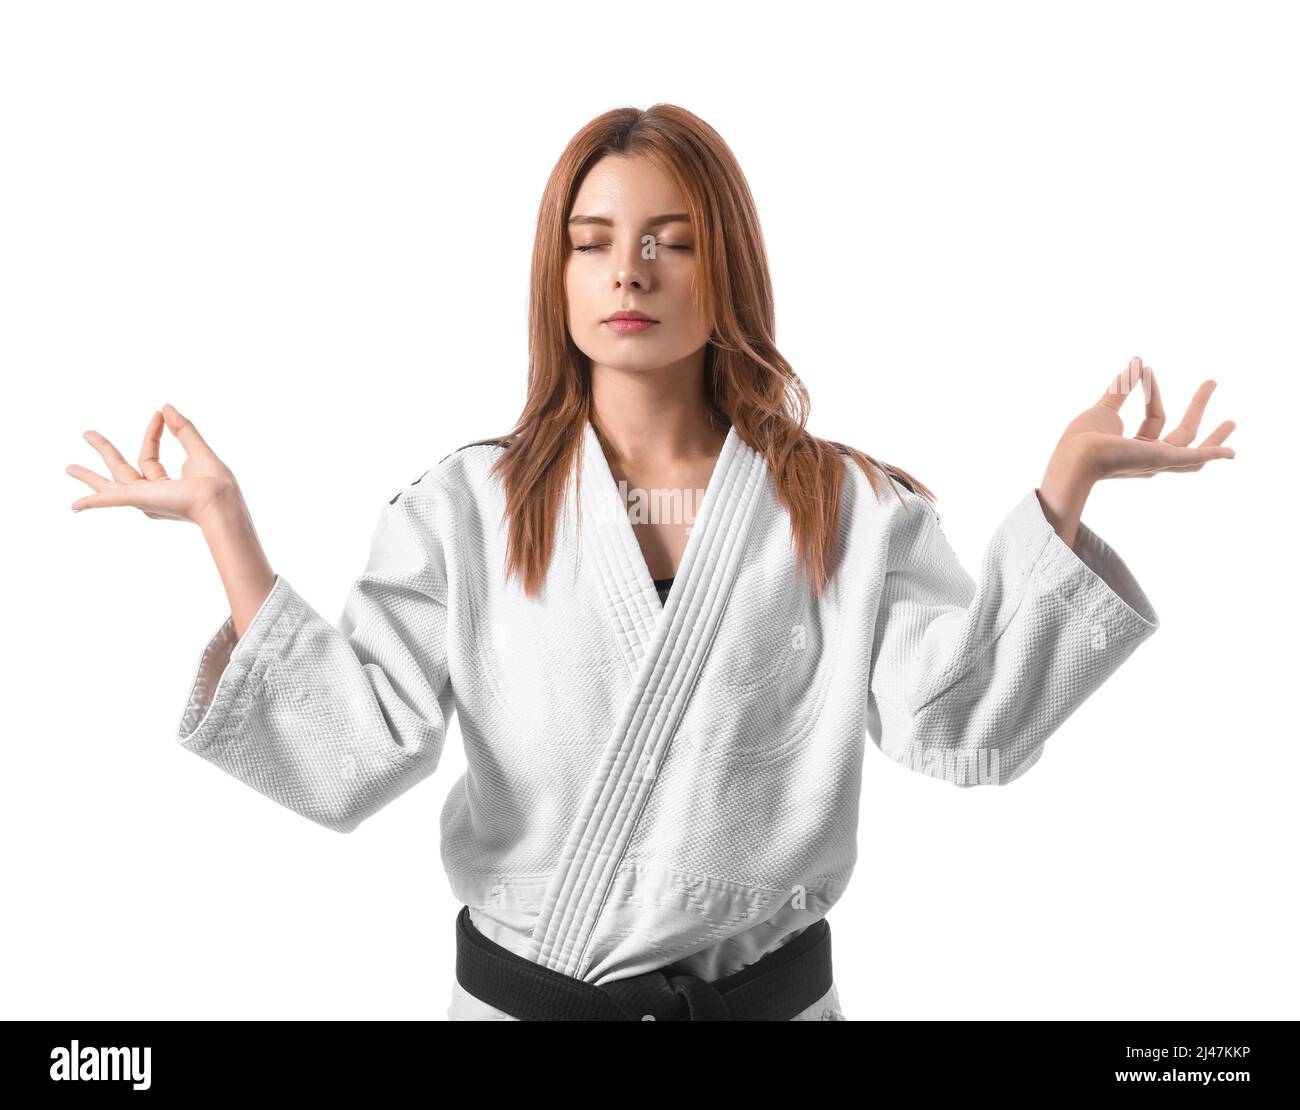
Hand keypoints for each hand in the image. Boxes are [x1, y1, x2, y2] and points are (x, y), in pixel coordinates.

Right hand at [66, 404, 240, 525]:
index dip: (152, 432)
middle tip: (86, 433)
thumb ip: (182, 429)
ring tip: (69, 467)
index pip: (149, 455)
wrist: (218, 500)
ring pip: (109, 484)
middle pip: (122, 470)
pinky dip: (90, 502)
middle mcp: (152, 495)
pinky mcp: (135, 498)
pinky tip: (74, 506)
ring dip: (88, 476)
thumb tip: (166, 407)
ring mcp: (142, 498)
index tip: (159, 413)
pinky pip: (107, 501)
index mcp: (167, 487)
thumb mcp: (198, 450)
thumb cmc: (216, 483)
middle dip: (104, 451)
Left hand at [1052, 357, 1236, 482]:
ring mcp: (1158, 461)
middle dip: (1198, 408)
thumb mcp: (1105, 408)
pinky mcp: (1163, 459)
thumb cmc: (1081, 440)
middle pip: (1183, 434)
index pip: (1156, 417)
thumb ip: (1122, 389)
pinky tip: (1231, 452)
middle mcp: (1149, 458)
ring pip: (1193, 448)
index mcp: (1136, 449)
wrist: (1076, 455)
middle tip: (1212, 381)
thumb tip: (1136, 363)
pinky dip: (1214, 454)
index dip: (1153, 392)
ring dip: (1214, 435)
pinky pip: (1194, 460)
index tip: (1146, 369)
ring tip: (1232, 421)